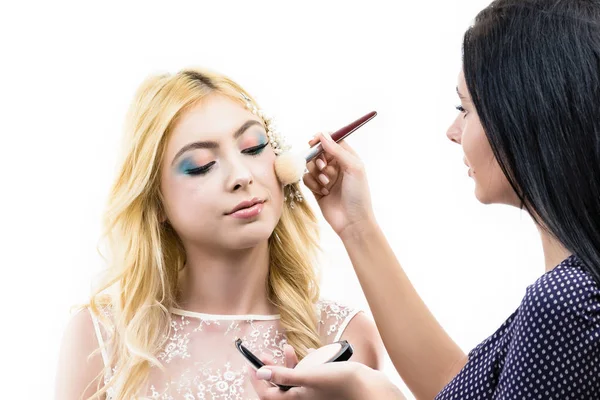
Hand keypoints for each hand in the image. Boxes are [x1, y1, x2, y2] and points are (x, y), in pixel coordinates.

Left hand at [251, 360, 404, 399]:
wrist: (369, 387)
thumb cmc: (341, 384)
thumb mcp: (309, 377)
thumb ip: (284, 375)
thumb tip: (260, 373)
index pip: (269, 394)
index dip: (258, 380)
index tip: (250, 366)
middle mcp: (304, 399)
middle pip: (280, 387)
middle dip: (272, 369)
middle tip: (264, 355)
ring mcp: (314, 394)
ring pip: (295, 379)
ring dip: (289, 364)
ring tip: (287, 348)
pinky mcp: (324, 387)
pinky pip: (309, 376)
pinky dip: (305, 365)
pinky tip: (307, 353)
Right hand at [303, 133, 375, 237]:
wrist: (352, 222)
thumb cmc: (358, 195)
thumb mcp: (353, 168)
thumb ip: (337, 150)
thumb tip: (323, 134)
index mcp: (348, 158)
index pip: (332, 141)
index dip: (322, 139)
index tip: (313, 141)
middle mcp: (336, 166)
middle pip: (319, 152)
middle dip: (318, 158)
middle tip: (323, 167)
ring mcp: (326, 178)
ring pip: (311, 165)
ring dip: (316, 173)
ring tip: (326, 184)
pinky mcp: (317, 189)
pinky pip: (307, 179)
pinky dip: (312, 184)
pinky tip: (323, 192)